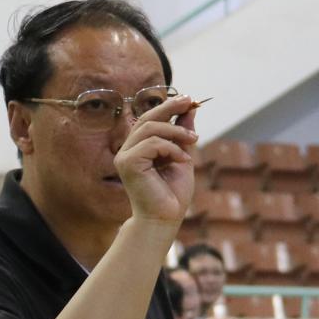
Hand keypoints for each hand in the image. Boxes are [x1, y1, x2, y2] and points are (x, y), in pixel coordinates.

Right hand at [115, 93, 198, 224]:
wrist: (165, 219)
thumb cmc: (172, 193)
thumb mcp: (182, 156)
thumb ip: (183, 134)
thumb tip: (189, 109)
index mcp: (138, 147)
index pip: (149, 119)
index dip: (167, 106)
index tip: (188, 99)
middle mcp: (128, 150)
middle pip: (146, 118)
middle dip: (169, 108)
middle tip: (190, 102)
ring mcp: (125, 156)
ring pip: (150, 128)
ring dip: (176, 131)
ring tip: (194, 140)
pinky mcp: (128, 164)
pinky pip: (152, 144)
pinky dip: (172, 148)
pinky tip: (184, 159)